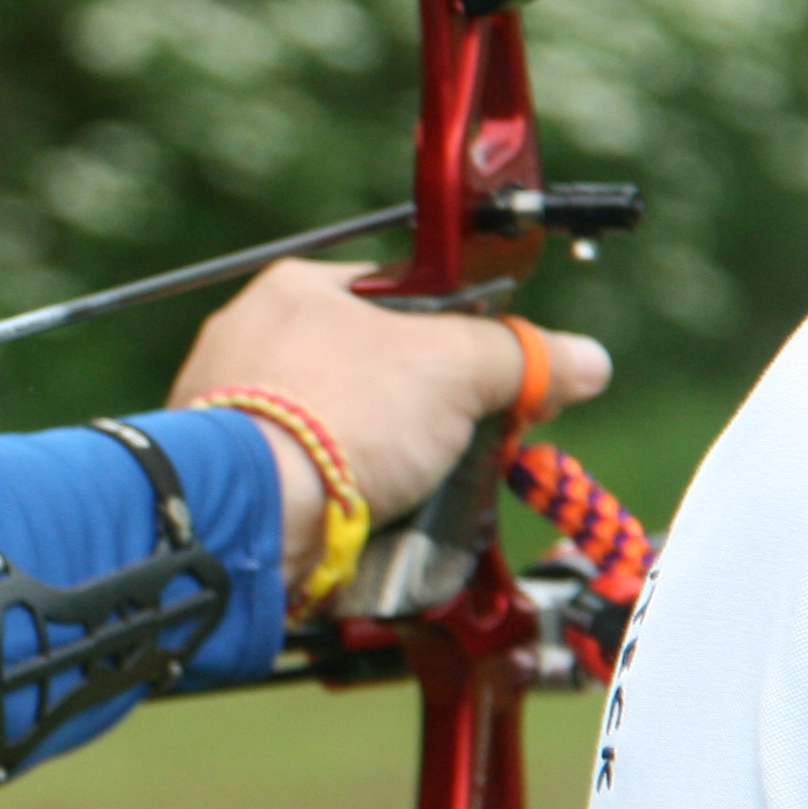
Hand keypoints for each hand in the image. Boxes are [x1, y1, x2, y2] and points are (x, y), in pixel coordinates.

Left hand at [168, 260, 610, 583]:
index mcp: (298, 289)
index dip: (458, 336)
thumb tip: (583, 361)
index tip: (494, 378)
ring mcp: (227, 410)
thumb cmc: (338, 416)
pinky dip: (338, 500)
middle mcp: (250, 340)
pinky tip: (365, 519)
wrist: (252, 512)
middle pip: (370, 371)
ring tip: (415, 492)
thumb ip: (521, 357)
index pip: (400, 299)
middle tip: (460, 448)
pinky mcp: (224, 476)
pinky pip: (300, 480)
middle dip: (423, 415)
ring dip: (384, 463)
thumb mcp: (454, 367)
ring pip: (335, 431)